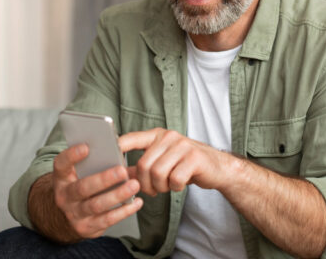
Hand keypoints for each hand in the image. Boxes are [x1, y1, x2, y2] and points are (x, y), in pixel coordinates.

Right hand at [51, 143, 142, 238]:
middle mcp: (65, 196)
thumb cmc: (81, 185)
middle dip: (103, 179)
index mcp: (62, 177)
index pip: (61, 164)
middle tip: (122, 171)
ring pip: (96, 205)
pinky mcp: (87, 227)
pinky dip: (123, 211)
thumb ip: (94, 161)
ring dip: (117, 195)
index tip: (86, 147)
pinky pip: (107, 220)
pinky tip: (136, 202)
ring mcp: (75, 214)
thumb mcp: (79, 173)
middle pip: (82, 188)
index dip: (71, 156)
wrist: (68, 216)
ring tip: (134, 185)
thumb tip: (122, 147)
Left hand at [118, 128, 235, 196]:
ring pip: (158, 174)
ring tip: (167, 187)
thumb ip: (143, 164)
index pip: (132, 138)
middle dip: (145, 184)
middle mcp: (169, 137)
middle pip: (144, 165)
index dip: (118, 147)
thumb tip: (119, 173)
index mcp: (158, 135)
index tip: (108, 158)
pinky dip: (175, 188)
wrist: (217, 168)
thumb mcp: (164, 160)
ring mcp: (183, 146)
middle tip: (152, 190)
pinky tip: (179, 185)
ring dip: (160, 187)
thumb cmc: (186, 165)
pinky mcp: (194, 158)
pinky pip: (174, 180)